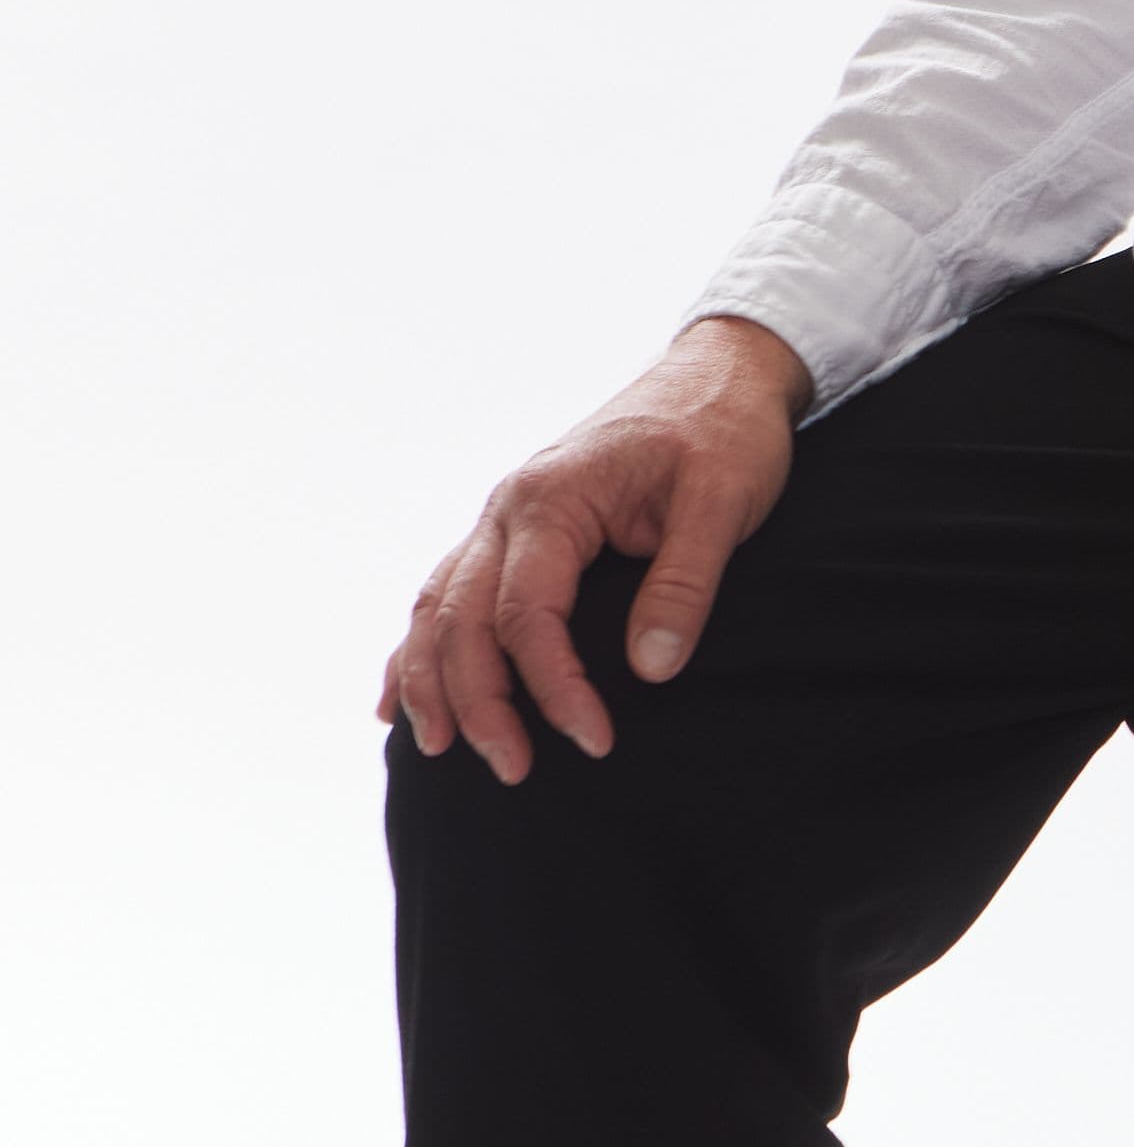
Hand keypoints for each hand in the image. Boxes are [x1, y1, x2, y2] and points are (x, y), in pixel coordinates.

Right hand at [381, 314, 813, 782]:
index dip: (553, 686)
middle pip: (463, 619)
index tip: (595, 740)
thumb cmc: (724, 433)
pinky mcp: (512, 531)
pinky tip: (396, 701)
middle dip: (477, 703)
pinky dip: (418, 647)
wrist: (718, 375)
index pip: (527, 613)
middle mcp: (508, 508)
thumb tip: (650, 670)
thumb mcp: (724, 501)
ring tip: (439, 752)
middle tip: (513, 772)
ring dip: (432, 681)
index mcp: (551, 499)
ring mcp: (502, 518)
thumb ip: (685, 583)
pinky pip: (447, 592)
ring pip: (439, 607)